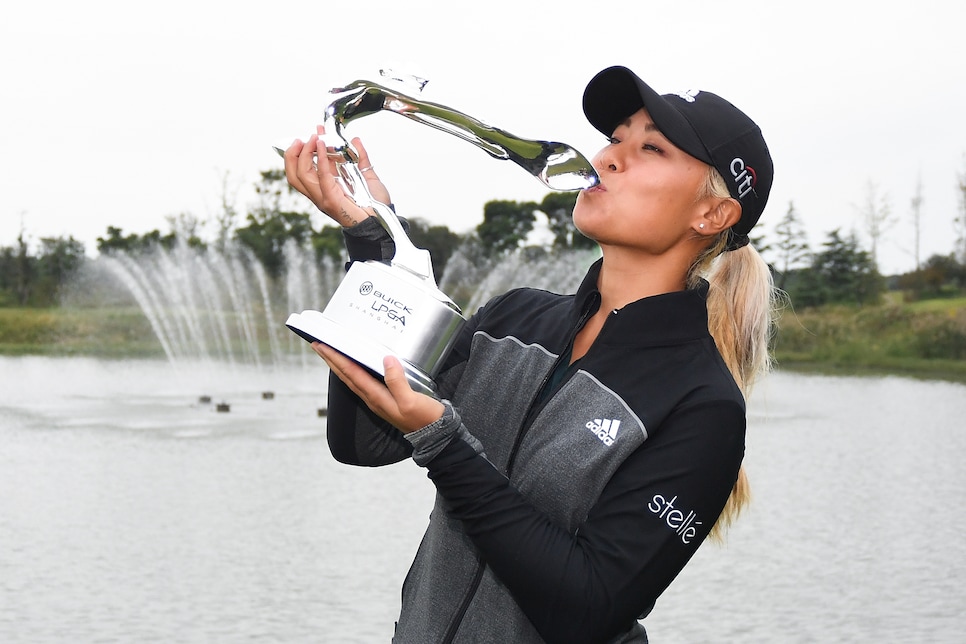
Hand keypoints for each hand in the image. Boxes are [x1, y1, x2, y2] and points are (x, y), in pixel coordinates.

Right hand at [284, 127, 390, 227]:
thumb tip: (355, 140)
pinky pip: (322, 177)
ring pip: (302, 174)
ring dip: (306, 153)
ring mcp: (323, 198)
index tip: (311, 135)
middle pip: (294, 173)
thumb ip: (360, 158)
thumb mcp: (366, 175)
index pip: (303, 169)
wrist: (383, 220)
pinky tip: (324, 146)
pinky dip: (321, 159)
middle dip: (294, 153)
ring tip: (314, 138)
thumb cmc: (374, 204)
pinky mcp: (331, 200)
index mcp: (325, 187)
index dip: (301, 152)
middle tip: (306, 138)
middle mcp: (320, 193)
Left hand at [313, 342, 444, 433]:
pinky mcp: (385, 399)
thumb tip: (386, 360)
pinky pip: (361, 382)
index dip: (336, 359)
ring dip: (338, 366)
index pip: (351, 373)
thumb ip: (397, 381)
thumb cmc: (424, 418)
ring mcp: (378, 399)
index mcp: (376, 397)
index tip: (323, 346)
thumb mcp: (411, 401)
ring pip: (351, 379)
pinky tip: (352, 368)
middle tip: (318, 346)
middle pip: (346, 376)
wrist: (434, 434)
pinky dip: (352, 372)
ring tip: (329, 354)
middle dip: (331, 360)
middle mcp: (372, 398)